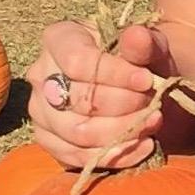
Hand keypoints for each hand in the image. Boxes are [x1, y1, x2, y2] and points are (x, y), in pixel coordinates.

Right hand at [25, 18, 172, 170]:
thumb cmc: (139, 60)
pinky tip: (144, 145)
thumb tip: (136, 37)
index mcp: (59, 39)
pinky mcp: (49, 141)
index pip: (77, 62)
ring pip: (78, 133)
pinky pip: (77, 157)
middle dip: (125, 106)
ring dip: (122, 132)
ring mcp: (40, 111)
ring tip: (152, 123)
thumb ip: (144, 42)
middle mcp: (41, 74)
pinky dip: (115, 156)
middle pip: (79, 101)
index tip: (147, 81)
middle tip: (154, 104)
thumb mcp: (149, 46)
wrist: (138, 87)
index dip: (115, 75)